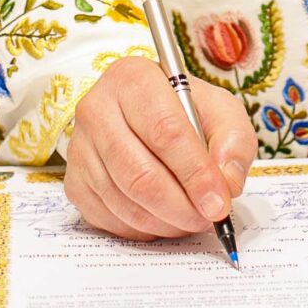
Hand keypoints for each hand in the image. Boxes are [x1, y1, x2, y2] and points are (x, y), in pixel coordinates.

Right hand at [66, 57, 255, 241]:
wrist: (144, 115)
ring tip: (192, 218)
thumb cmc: (184, 111)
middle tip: (207, 218)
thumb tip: (226, 183)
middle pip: (139, 173)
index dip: (195, 173)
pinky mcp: (74, 182)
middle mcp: (97, 109)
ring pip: (125, 201)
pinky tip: (165, 217)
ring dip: (166, 221)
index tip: (218, 201)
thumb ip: (233, 141)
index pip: (165, 132)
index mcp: (133, 78)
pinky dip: (144, 228)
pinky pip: (110, 219)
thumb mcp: (220, 110)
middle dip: (181, 206)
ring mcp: (80, 148)